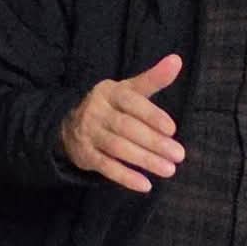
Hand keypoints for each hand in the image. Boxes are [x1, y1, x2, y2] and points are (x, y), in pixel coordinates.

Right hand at [60, 54, 184, 191]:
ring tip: (169, 170)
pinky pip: (105, 167)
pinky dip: (125, 177)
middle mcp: (97, 112)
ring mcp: (89, 134)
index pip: (131, 102)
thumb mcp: (128, 90)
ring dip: (144, 160)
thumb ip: (153, 79)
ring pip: (118, 148)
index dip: (151, 115)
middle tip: (178, 155)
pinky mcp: (85, 155)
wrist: (67, 123)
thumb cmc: (110, 106)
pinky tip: (145, 185)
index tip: (172, 129)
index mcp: (110, 93)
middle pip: (127, 128)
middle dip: (153, 142)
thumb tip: (176, 60)